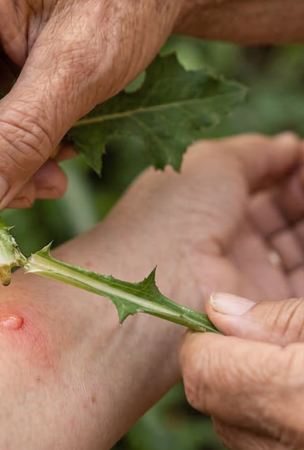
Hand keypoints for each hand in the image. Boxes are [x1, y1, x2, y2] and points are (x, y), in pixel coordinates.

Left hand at [72, 134, 303, 309]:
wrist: (160, 285)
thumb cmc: (174, 214)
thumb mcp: (210, 164)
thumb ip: (255, 153)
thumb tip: (289, 145)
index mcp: (203, 202)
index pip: (258, 180)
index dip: (284, 164)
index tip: (303, 153)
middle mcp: (225, 237)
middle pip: (282, 209)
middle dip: (302, 190)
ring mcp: (248, 271)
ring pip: (297, 240)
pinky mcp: (268, 304)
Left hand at [181, 291, 303, 449]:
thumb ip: (278, 319)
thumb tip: (218, 310)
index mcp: (295, 401)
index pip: (201, 367)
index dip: (207, 338)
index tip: (229, 322)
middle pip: (211, 400)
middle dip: (228, 366)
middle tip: (270, 348)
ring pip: (235, 431)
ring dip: (251, 401)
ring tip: (293, 378)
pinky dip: (274, 431)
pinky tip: (301, 410)